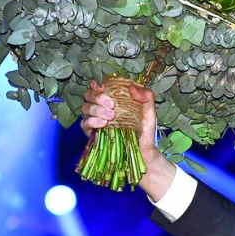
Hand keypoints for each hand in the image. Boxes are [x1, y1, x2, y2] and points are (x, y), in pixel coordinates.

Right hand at [80, 80, 175, 198]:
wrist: (143, 152)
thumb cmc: (146, 132)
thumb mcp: (150, 113)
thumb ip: (146, 97)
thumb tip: (133, 87)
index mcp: (113, 99)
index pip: (98, 86)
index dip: (97, 83)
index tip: (103, 86)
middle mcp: (101, 107)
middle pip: (89, 95)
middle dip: (98, 97)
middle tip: (112, 105)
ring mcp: (95, 119)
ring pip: (86, 108)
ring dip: (97, 109)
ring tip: (111, 117)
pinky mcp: (91, 132)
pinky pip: (84, 123)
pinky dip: (92, 122)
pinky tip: (103, 124)